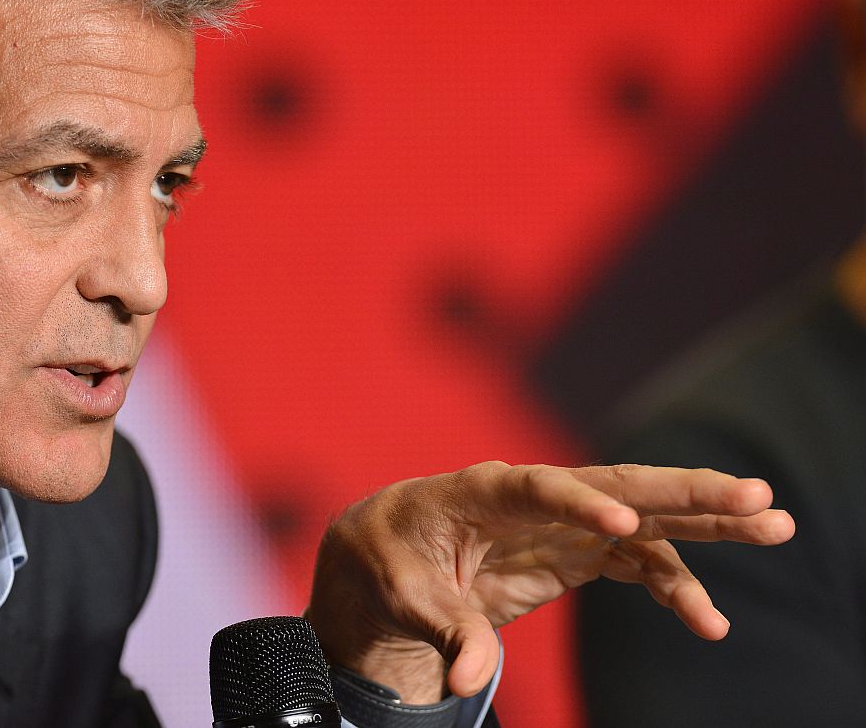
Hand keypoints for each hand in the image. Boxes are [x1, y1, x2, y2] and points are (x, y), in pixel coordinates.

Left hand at [305, 462, 794, 703]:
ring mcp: (562, 522)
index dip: (579, 502)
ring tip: (774, 527)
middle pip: (615, 485)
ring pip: (643, 515)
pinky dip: (671, 586)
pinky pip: (634, 563)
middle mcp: (533, 496)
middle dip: (684, 491)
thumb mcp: (400, 595)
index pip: (535, 487)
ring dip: (705, 524)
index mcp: (479, 491)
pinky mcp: (574, 551)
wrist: (391, 553)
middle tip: (754, 496)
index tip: (624, 524)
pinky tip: (707, 620)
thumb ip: (444, 629)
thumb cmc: (388, 559)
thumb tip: (469, 678)